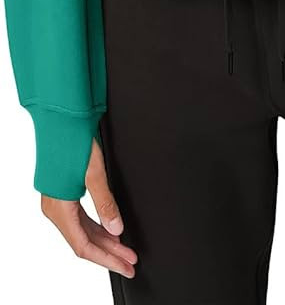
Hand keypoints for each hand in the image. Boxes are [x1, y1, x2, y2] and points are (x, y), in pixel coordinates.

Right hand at [41, 138, 136, 278]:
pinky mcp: (63, 194)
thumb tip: (117, 228)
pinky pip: (80, 220)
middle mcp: (55, 209)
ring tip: (125, 249)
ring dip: (105, 242)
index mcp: (59, 209)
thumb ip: (106, 204)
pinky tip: (110, 231)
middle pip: (84, 242)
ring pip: (82, 232)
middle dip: (109, 253)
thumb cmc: (72, 141)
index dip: (107, 259)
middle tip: (130, 261)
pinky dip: (97, 228)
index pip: (84, 247)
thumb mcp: (94, 173)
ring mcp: (57, 202)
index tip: (125, 264)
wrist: (61, 119)